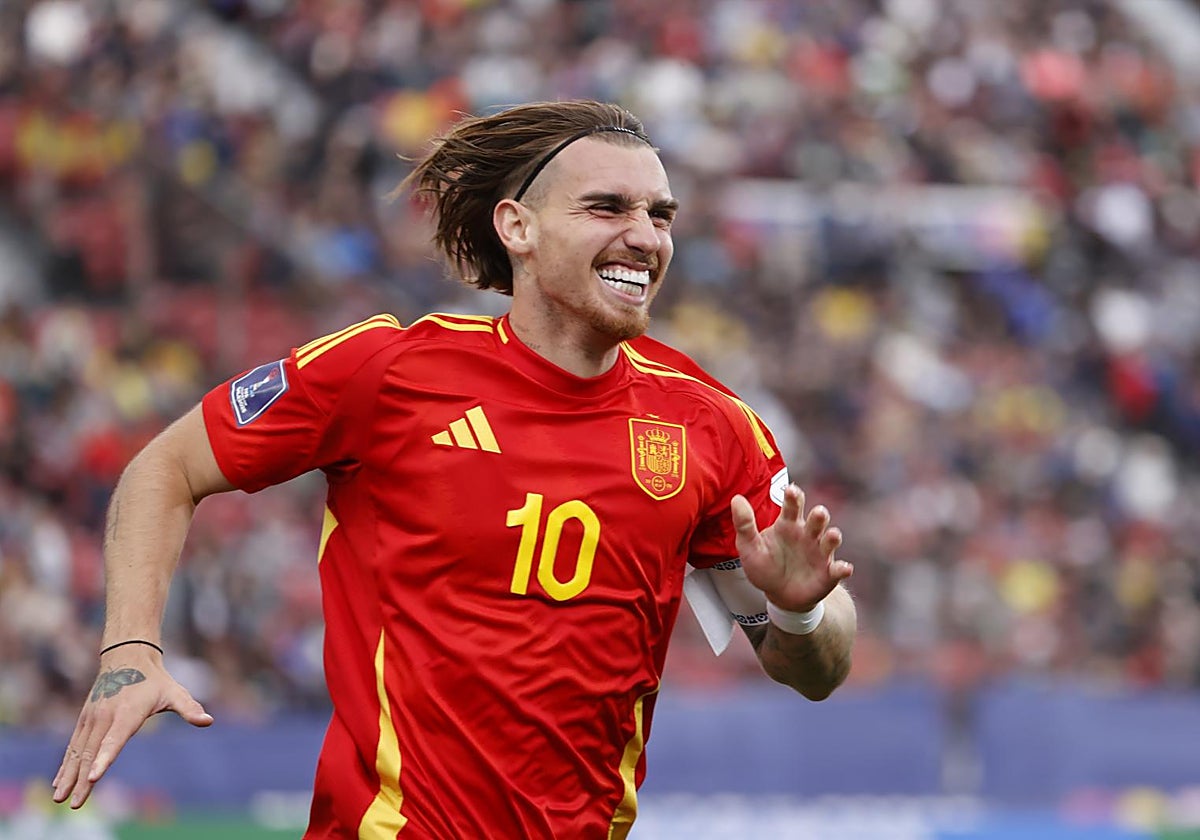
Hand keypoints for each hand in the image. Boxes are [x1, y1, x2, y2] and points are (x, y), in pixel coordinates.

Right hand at [52, 649, 212, 808]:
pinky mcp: (84, 719)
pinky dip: (65, 764)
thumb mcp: (174, 692)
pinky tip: (60, 782)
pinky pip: (73, 745)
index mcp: (127, 712)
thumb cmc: (154, 679)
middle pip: (90, 752)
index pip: (114, 740)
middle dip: (81, 779)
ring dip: (68, 775)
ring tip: (60, 798)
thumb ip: (189, 708)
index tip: (93, 777)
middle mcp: (105, 716)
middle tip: (73, 804)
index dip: (104, 759)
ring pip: (77, 751)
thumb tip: (208, 721)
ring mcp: (91, 718)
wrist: (127, 657)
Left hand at [731, 483, 852, 611]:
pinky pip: (838, 569)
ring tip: (832, 535)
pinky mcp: (828, 573)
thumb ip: (744, 524)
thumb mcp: (749, 546)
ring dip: (833, 537)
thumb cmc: (765, 566)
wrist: (779, 595)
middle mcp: (807, 535)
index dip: (794, 497)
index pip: (793, 506)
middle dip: (819, 516)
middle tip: (818, 513)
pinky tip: (843, 568)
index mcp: (788, 524)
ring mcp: (820, 553)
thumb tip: (736, 499)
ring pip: (830, 540)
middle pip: (817, 520)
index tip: (791, 490)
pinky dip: (843, 568)